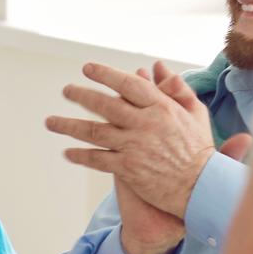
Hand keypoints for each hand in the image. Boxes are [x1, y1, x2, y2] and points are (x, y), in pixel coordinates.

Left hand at [45, 60, 217, 218]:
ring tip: (50, 122)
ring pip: (94, 131)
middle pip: (105, 105)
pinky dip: (80, 155)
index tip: (87, 68)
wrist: (202, 187)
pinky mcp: (128, 169)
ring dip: (69, 126)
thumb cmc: (199, 149)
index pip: (128, 84)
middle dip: (81, 95)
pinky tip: (67, 152)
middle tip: (66, 90)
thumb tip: (157, 66)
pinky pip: (97, 159)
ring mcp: (134, 146)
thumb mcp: (194, 112)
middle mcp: (145, 124)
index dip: (106, 74)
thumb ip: (176, 87)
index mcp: (161, 107)